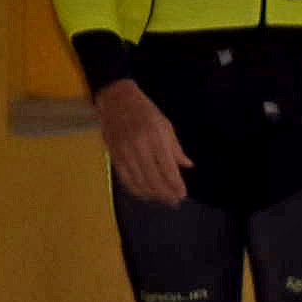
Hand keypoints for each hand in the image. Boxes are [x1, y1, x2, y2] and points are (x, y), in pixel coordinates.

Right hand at [95, 80, 192, 204]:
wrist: (116, 99)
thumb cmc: (144, 111)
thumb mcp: (165, 125)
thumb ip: (176, 148)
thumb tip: (188, 165)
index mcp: (155, 137)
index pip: (167, 168)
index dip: (175, 185)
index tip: (182, 194)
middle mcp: (139, 146)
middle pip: (153, 178)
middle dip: (165, 193)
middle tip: (174, 201)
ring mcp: (124, 151)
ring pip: (138, 180)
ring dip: (151, 193)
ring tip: (162, 200)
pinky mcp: (113, 154)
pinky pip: (124, 177)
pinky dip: (135, 188)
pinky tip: (144, 193)